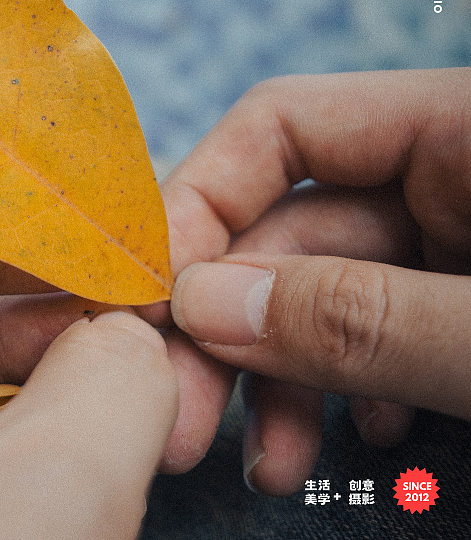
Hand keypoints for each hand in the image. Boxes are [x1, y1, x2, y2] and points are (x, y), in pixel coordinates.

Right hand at [154, 68, 470, 494]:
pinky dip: (355, 385)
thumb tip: (204, 306)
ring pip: (330, 292)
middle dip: (231, 328)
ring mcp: (464, 241)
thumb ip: (362, 318)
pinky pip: (385, 328)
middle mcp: (451, 173)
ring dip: (285, 377)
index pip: (282, 125)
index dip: (199, 202)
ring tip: (271, 463)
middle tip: (181, 417)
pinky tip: (362, 434)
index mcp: (466, 129)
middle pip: (291, 228)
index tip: (150, 300)